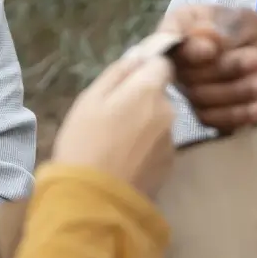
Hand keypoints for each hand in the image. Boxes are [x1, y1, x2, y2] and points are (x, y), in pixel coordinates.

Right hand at [52, 48, 175, 197]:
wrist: (95, 198)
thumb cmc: (85, 143)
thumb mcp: (89, 100)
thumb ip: (116, 74)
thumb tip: (136, 59)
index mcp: (148, 91)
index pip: (162, 63)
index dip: (145, 67)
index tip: (126, 79)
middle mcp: (168, 112)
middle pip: (159, 94)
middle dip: (140, 99)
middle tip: (111, 116)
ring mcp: (171, 140)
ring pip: (158, 120)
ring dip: (143, 124)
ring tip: (116, 142)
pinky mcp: (169, 164)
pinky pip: (158, 144)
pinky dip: (145, 147)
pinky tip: (125, 159)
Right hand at [158, 5, 256, 131]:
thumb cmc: (254, 33)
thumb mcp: (249, 21)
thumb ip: (227, 27)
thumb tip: (203, 33)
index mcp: (181, 27)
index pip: (169, 37)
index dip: (188, 49)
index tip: (210, 51)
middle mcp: (177, 60)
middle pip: (188, 73)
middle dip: (226, 69)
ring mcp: (188, 88)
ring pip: (201, 98)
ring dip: (237, 91)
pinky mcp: (203, 112)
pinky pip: (214, 120)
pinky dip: (240, 114)